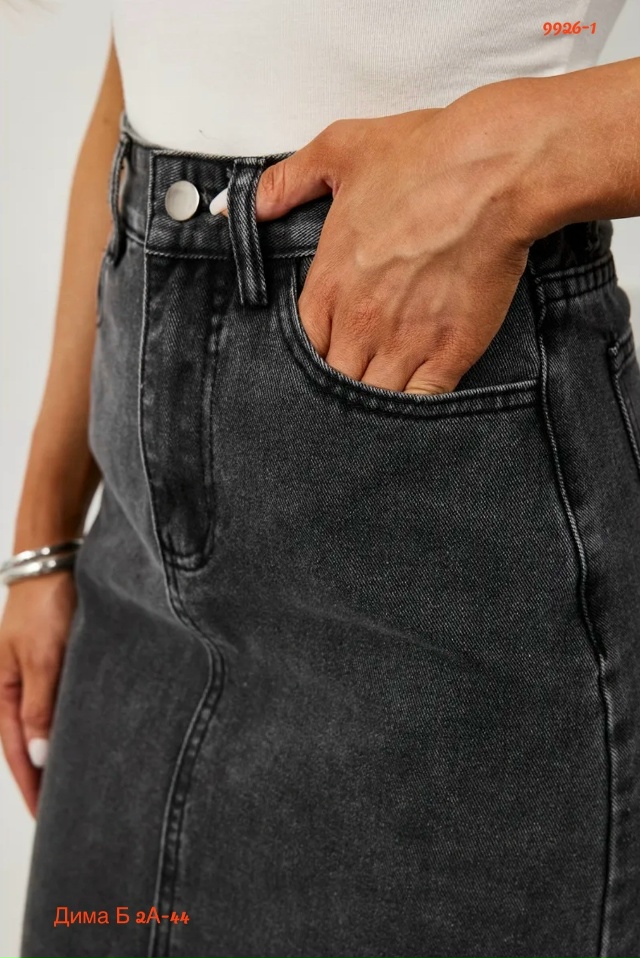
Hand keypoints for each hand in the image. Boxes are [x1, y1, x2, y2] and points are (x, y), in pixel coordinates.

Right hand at [0, 571, 75, 816]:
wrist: (56, 561)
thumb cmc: (45, 606)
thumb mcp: (42, 658)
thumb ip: (39, 706)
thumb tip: (37, 756)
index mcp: (2, 690)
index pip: (15, 752)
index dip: (32, 785)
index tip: (46, 818)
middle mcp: (16, 687)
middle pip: (27, 744)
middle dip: (43, 778)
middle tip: (65, 812)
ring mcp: (35, 675)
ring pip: (46, 726)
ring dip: (57, 753)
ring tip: (78, 783)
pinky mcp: (56, 662)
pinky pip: (60, 704)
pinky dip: (69, 726)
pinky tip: (86, 738)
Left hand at [217, 84, 542, 392]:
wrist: (494, 170)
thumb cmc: (426, 157)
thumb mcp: (340, 151)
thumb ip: (285, 182)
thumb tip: (246, 205)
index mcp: (329, 284)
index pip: (300, 349)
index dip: (310, 357)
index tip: (325, 351)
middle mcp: (359, 323)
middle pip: (332, 383)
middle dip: (337, 386)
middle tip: (352, 380)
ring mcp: (403, 343)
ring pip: (370, 400)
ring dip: (371, 404)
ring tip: (379, 401)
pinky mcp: (448, 354)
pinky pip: (419, 403)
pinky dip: (413, 411)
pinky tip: (413, 407)